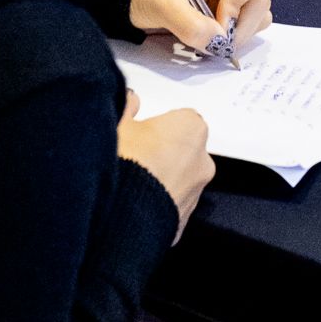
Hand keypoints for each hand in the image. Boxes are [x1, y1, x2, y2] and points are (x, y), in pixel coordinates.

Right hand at [116, 91, 214, 238]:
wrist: (122, 214)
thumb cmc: (124, 159)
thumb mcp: (118, 121)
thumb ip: (128, 105)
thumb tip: (131, 98)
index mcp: (191, 128)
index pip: (180, 120)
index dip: (157, 126)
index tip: (139, 133)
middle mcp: (202, 160)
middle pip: (182, 151)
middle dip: (163, 154)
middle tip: (133, 158)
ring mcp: (195, 194)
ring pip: (178, 180)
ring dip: (161, 181)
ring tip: (129, 185)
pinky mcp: (184, 223)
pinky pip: (170, 207)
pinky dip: (156, 205)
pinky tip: (132, 206)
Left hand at [130, 0, 272, 56]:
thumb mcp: (161, 3)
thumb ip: (191, 24)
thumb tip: (219, 43)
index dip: (239, 4)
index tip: (217, 24)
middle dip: (240, 24)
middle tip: (216, 42)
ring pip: (256, 11)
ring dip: (238, 31)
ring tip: (211, 38)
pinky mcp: (224, 1)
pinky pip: (243, 21)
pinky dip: (232, 34)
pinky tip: (209, 35)